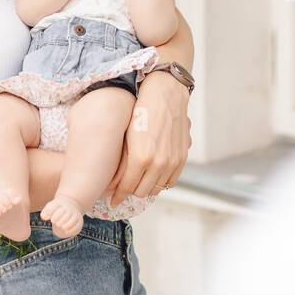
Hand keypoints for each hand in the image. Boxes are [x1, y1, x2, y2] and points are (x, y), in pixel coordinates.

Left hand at [104, 70, 191, 205]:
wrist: (165, 94)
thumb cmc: (142, 110)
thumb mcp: (126, 135)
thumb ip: (123, 159)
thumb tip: (115, 178)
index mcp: (140, 158)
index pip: (126, 187)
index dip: (118, 195)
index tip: (113, 199)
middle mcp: (158, 163)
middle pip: (141, 191)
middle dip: (130, 192)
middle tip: (123, 189)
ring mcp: (172, 162)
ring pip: (157, 189)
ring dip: (146, 187)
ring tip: (138, 182)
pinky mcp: (182, 158)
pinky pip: (171, 181)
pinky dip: (162, 182)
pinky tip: (154, 176)